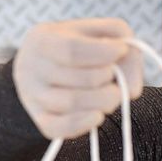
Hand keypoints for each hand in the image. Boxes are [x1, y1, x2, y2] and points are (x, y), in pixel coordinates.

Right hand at [13, 18, 142, 139]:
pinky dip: (84, 124)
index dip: (102, 53)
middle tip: (117, 78)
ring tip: (112, 94)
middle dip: (108, 79)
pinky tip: (98, 115)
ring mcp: (32, 95)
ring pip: (71, 103)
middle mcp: (30, 67)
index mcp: (42, 39)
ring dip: (103, 101)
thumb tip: (131, 89)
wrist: (48, 66)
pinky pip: (58, 128)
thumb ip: (125, 46)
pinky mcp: (39, 119)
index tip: (121, 51)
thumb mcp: (104, 32)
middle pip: (77, 78)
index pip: (72, 49)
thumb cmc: (83, 46)